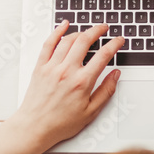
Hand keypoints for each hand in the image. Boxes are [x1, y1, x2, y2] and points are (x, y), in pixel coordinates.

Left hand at [7, 22, 123, 150]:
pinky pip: (48, 43)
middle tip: (104, 28)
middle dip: (98, 30)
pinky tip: (63, 25)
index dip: (114, 44)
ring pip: (68, 40)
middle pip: (85, 41)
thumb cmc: (60, 123)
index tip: (119, 40)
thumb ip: (106, 91)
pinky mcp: (40, 67)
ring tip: (88, 30)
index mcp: (82, 82)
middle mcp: (67, 71)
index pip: (103, 55)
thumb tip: (115, 75)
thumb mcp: (90, 112)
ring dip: (81, 31)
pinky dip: (57, 32)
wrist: (34, 127)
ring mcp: (52, 67)